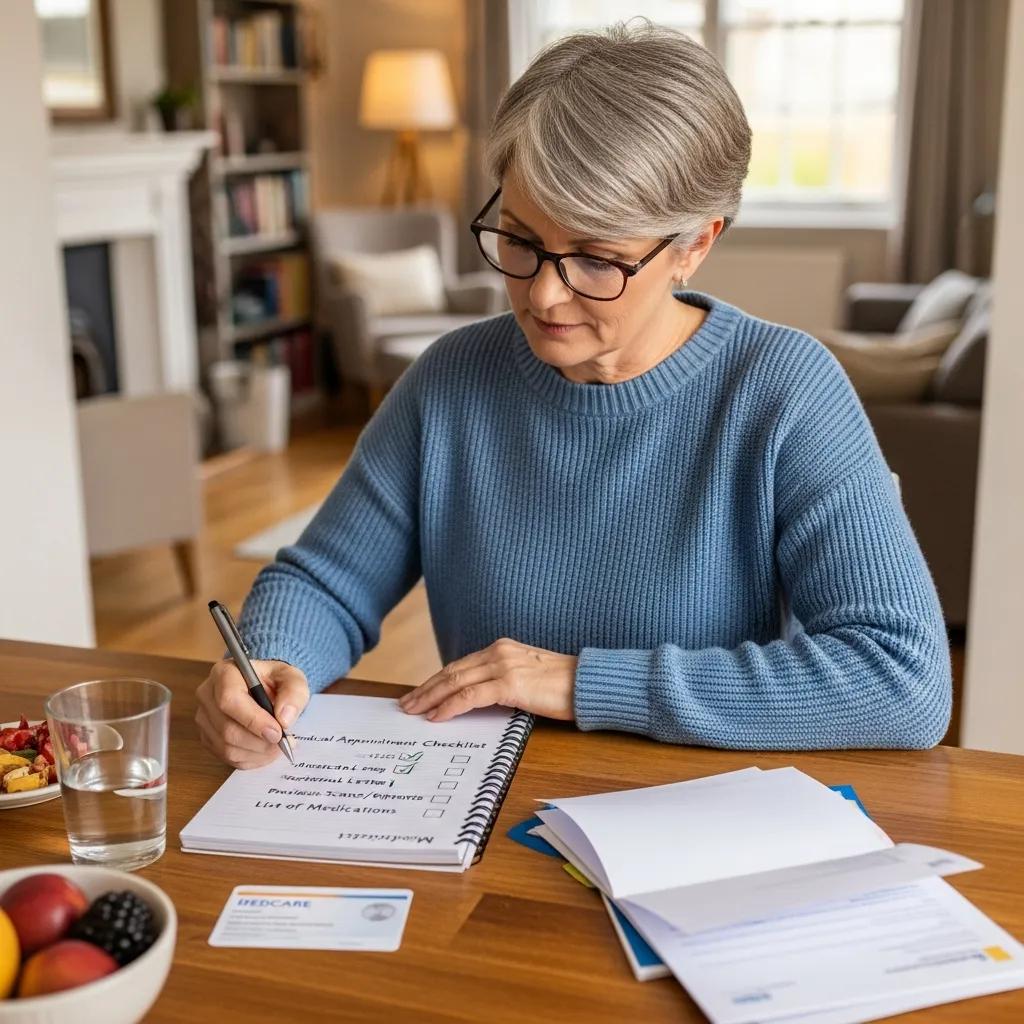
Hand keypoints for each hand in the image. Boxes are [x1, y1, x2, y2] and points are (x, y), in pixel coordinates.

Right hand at [195, 659, 309, 768]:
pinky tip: (264, 750)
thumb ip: (294, 693)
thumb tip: (284, 719)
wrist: (265, 688)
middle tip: (281, 743)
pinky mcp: (206, 737)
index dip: (254, 720)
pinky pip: (225, 757)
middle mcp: (207, 695)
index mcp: (225, 672)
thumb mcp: (292, 678)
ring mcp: (204, 718)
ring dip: (256, 752)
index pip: (230, 699)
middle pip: (227, 728)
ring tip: (276, 746)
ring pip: (226, 746)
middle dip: (258, 741)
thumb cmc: (275, 681)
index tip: (277, 732)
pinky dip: (249, 759)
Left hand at [399, 638, 576, 722]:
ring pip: (455, 682)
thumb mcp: (528, 677)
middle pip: (452, 671)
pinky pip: (470, 696)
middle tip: (406, 703)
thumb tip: (479, 700)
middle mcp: (499, 652)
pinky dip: (450, 706)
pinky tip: (437, 717)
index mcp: (502, 648)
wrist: (589, 683)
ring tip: (414, 711)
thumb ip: (504, 681)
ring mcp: (504, 666)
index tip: (420, 693)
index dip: (437, 680)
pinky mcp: (510, 683)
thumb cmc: (564, 686)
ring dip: (430, 697)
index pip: (460, 665)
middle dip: (426, 688)